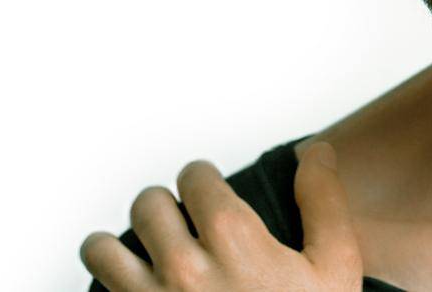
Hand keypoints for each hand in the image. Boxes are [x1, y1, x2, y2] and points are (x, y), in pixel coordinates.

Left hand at [81, 142, 361, 290]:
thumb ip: (323, 204)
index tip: (211, 194)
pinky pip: (97, 289)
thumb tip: (316, 153)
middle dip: (167, 208)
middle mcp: (183, 268)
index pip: (194, 176)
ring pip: (102, 247)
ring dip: (122, 244)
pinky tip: (136, 287)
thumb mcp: (334, 269)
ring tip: (147, 253)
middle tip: (185, 225)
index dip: (205, 180)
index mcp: (232, 240)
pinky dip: (111, 284)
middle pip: (148, 204)